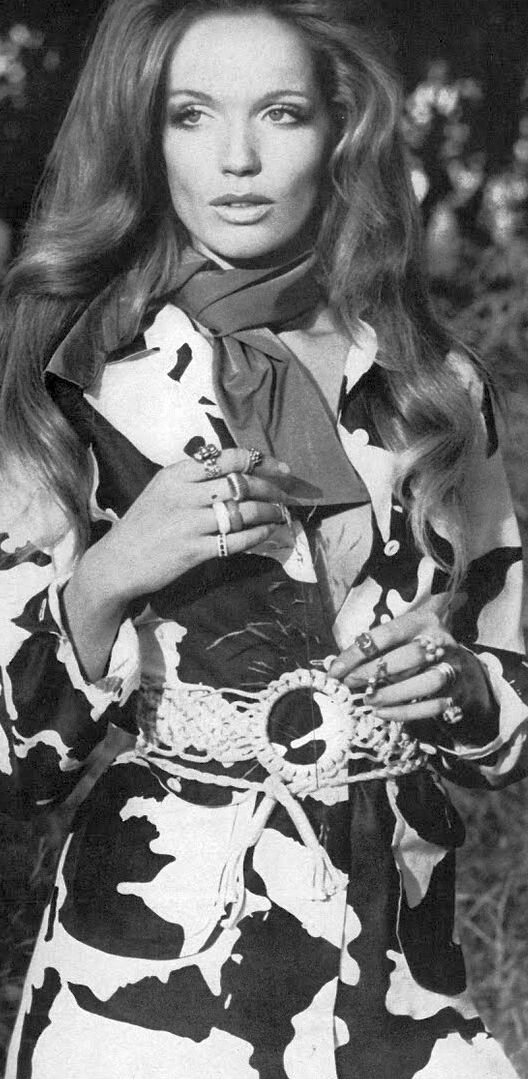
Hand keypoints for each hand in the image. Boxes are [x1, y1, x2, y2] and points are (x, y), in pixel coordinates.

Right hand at [89, 447, 291, 605]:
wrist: (117, 562)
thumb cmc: (143, 525)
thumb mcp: (161, 489)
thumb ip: (193, 477)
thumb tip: (235, 470)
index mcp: (176, 474)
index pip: (227, 459)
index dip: (260, 461)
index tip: (280, 468)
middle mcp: (183, 495)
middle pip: (240, 484)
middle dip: (269, 489)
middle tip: (284, 495)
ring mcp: (189, 524)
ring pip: (242, 512)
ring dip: (268, 512)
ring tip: (280, 514)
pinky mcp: (193, 551)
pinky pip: (236, 540)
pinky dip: (257, 536)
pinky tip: (267, 533)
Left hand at [328, 602, 495, 732]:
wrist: (461, 669)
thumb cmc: (416, 652)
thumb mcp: (399, 640)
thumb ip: (372, 650)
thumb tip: (336, 667)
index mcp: (422, 621)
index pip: (387, 634)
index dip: (358, 652)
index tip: (336, 670)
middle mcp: (442, 641)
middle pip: (409, 656)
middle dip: (374, 671)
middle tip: (351, 683)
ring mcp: (453, 668)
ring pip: (426, 682)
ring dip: (393, 694)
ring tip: (368, 700)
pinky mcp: (457, 693)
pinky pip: (431, 706)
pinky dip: (404, 712)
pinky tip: (382, 713)